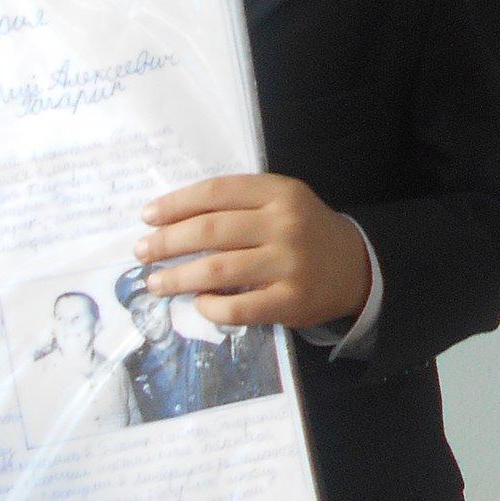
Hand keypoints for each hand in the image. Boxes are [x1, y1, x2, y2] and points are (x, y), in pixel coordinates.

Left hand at [136, 175, 371, 330]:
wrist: (357, 267)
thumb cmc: (307, 231)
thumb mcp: (283, 202)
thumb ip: (239, 204)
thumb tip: (172, 221)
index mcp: (281, 193)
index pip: (217, 192)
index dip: (176, 204)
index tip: (148, 217)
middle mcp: (285, 225)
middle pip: (210, 230)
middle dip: (166, 242)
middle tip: (142, 252)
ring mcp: (288, 264)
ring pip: (216, 271)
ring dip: (177, 278)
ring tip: (155, 283)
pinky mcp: (290, 302)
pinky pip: (237, 308)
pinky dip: (209, 307)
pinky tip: (198, 304)